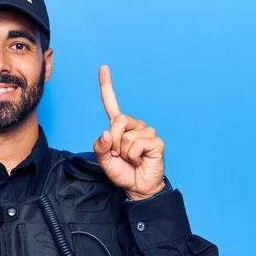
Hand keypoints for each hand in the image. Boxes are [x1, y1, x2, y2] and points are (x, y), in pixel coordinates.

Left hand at [92, 66, 165, 200]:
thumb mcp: (104, 160)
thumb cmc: (122, 172)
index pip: (111, 104)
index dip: (107, 86)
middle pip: (117, 121)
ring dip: (124, 152)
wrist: (137, 187)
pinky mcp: (156, 142)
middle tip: (118, 155)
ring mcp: (146, 132)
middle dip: (113, 141)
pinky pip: (137, 144)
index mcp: (119, 127)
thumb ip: (99, 147)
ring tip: (131, 159)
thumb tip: (105, 134)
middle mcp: (134, 126)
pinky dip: (133, 156)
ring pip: (127, 136)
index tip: (103, 68)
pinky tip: (140, 160)